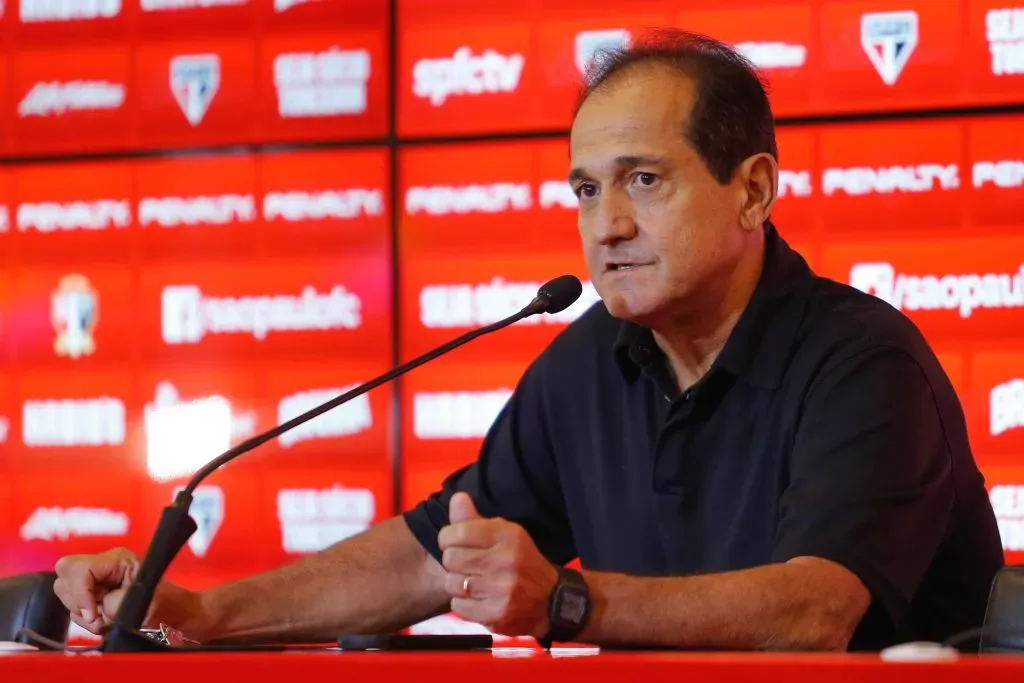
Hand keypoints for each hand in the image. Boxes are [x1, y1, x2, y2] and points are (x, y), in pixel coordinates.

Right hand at [53, 547, 197, 635]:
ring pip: (65, 591)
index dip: (80, 593)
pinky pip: (73, 605)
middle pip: (65, 574)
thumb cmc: (164, 602)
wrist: (173, 611)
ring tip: (105, 619)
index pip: (78, 568)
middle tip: (96, 615)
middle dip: (76, 600)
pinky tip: (103, 620)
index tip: (93, 614)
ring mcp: (96, 578)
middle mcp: (103, 564)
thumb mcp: (141, 602)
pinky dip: (84, 618)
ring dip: (81, 612)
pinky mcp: (92, 592)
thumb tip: (93, 611)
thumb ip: (113, 604)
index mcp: (117, 559)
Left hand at [438, 492, 558, 637]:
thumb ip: (475, 519)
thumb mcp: (505, 534)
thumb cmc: (521, 562)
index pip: (459, 532)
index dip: (448, 538)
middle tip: (466, 565)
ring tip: (473, 583)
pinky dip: (464, 604)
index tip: (452, 542)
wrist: (550, 600)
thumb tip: (456, 497)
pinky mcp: (496, 614)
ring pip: (452, 584)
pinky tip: (478, 599)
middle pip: (451, 558)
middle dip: (454, 562)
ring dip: (458, 584)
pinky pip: (458, 606)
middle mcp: (505, 560)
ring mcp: (502, 589)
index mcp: (508, 535)